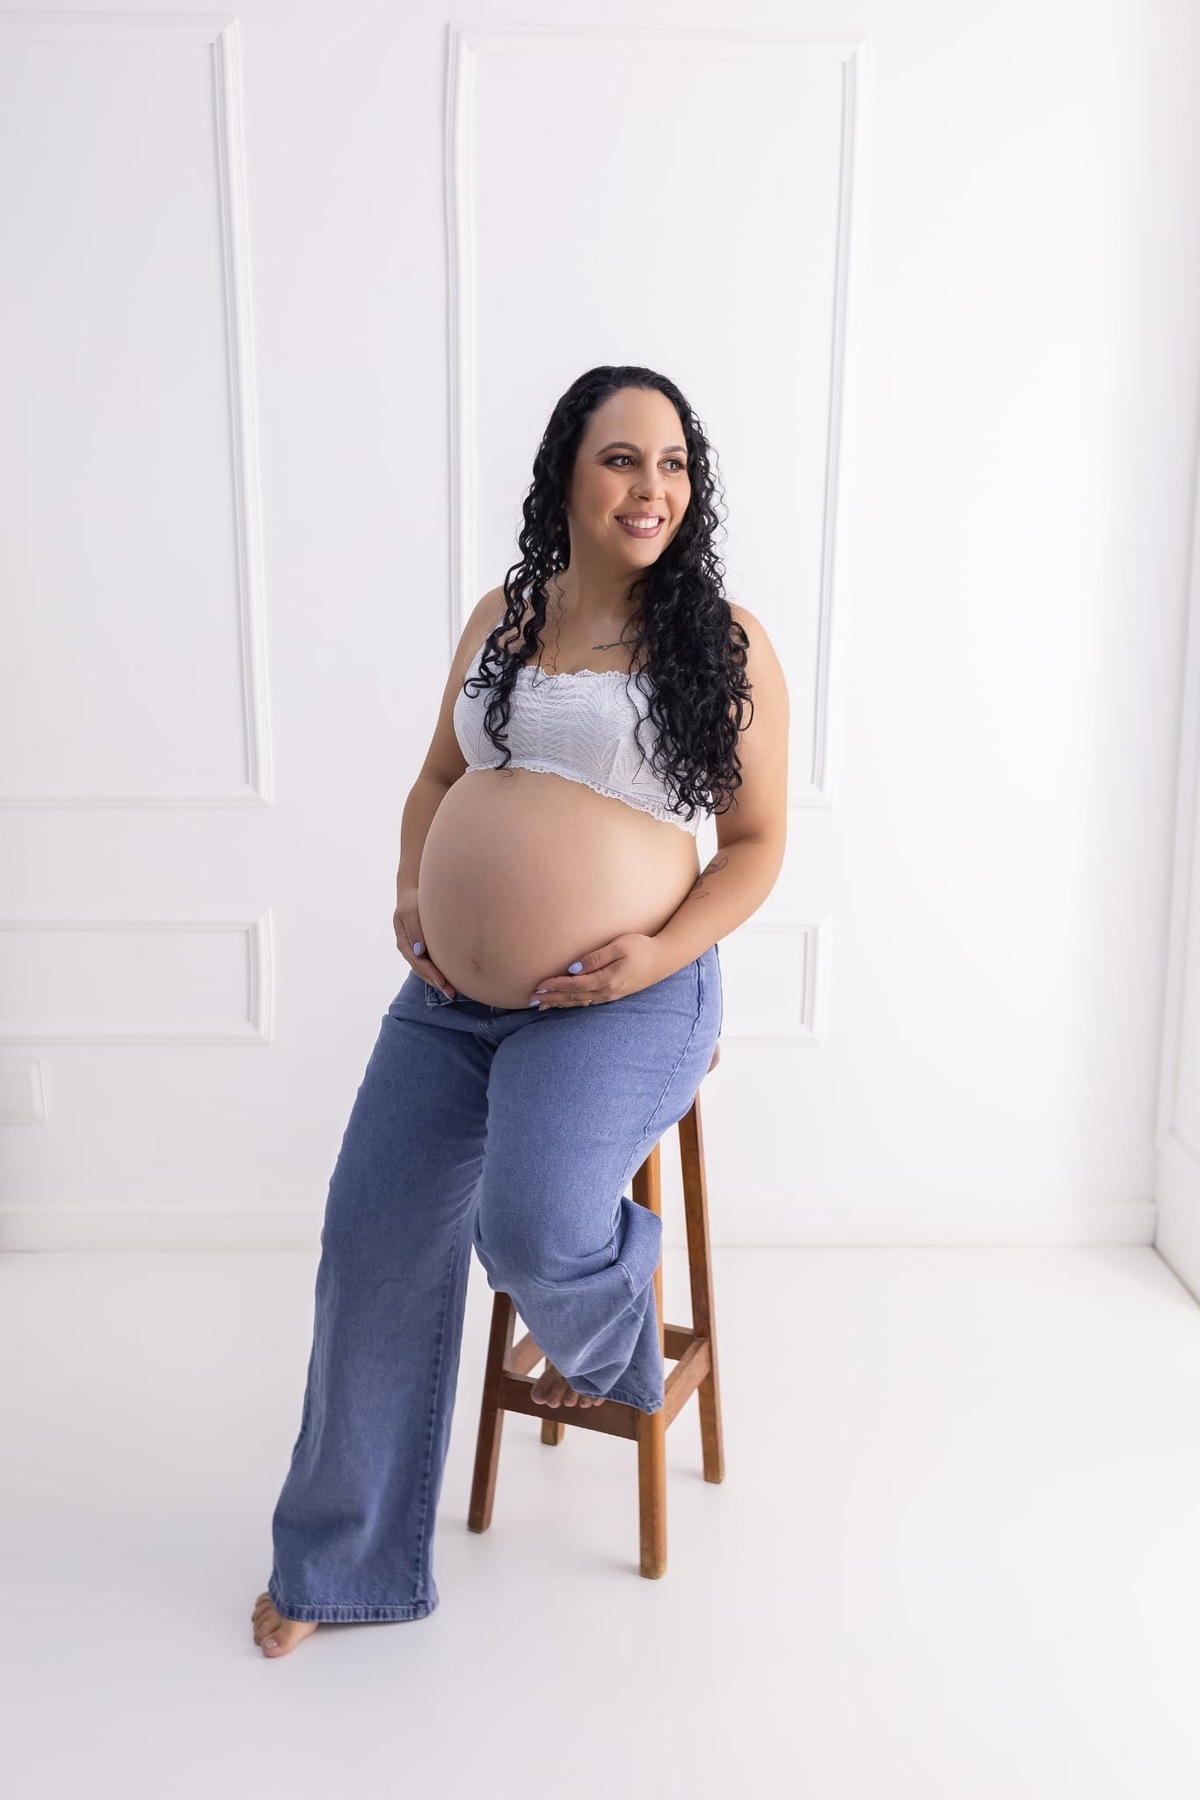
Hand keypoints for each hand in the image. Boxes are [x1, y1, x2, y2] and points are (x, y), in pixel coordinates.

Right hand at [394, 880, 455, 997]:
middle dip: (436, 982)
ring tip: (453, 991)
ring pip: (427, 971)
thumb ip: (414, 929)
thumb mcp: (410, 911)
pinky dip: (440, 973)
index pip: (417, 962)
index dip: (430, 973)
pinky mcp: (426, 948)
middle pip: (422, 971)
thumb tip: (419, 951)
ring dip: (439, 981)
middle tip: (451, 992)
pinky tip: (452, 979)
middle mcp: (410, 950)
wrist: (415, 893)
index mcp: (404, 942)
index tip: (443, 981)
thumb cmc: (412, 900)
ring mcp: (417, 950)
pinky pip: (432, 964)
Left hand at [528, 932, 666, 1008]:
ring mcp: (610, 995)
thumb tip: (572, 969)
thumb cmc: (642, 947)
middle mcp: (606, 991)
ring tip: (541, 1005)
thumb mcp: (619, 946)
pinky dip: (572, 1003)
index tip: (537, 987)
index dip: (554, 986)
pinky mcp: (613, 994)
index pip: (573, 985)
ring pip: (579, 1002)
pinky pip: (588, 1002)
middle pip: (572, 997)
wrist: (664, 959)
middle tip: (530, 1000)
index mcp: (606, 980)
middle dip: (550, 998)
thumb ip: (595, 957)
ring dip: (559, 1003)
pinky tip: (564, 1003)